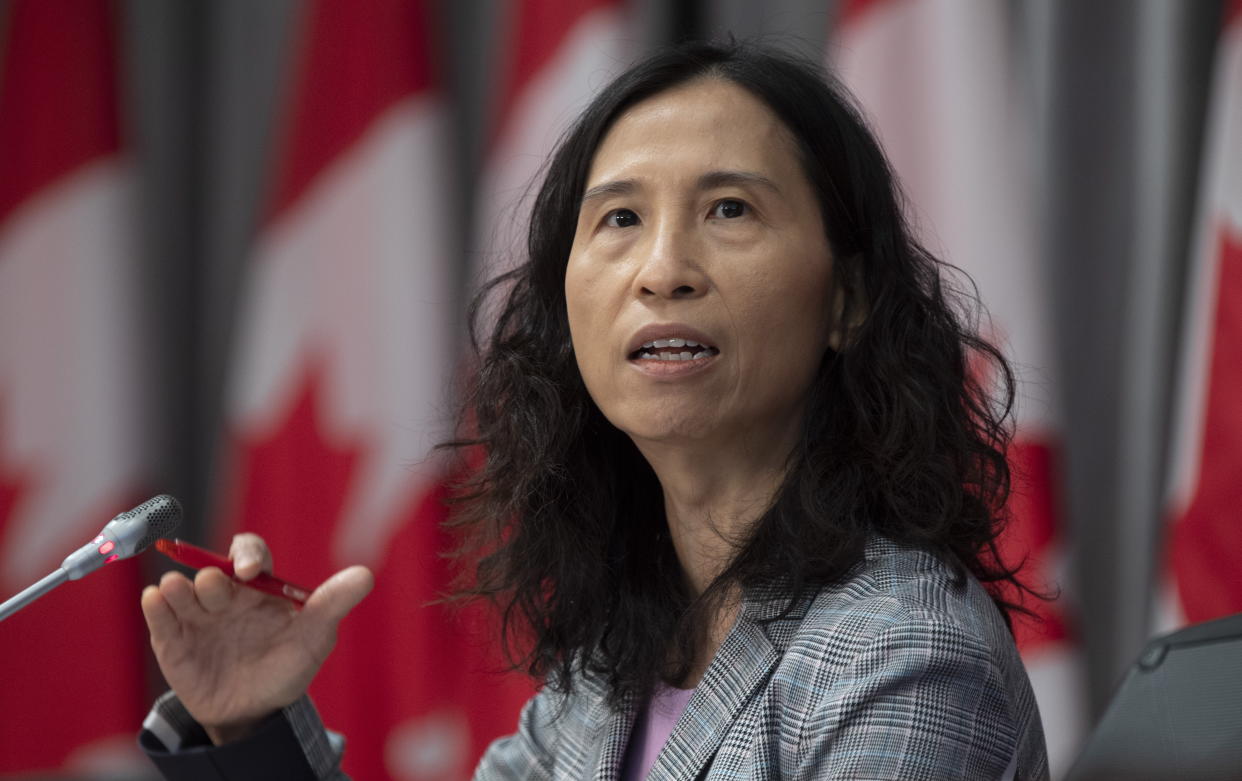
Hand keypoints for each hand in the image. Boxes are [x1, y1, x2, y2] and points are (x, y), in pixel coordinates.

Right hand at [140, 533, 373, 744]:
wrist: (256, 713)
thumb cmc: (287, 667)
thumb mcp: (314, 638)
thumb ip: (333, 604)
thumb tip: (366, 575)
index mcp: (258, 587)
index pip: (249, 553)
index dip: (247, 553)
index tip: (251, 569)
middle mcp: (225, 596)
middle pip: (213, 574)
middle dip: (213, 579)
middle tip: (217, 587)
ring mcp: (197, 618)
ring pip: (182, 592)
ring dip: (178, 589)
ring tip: (176, 590)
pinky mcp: (174, 643)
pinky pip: (161, 621)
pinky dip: (156, 608)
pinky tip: (156, 600)